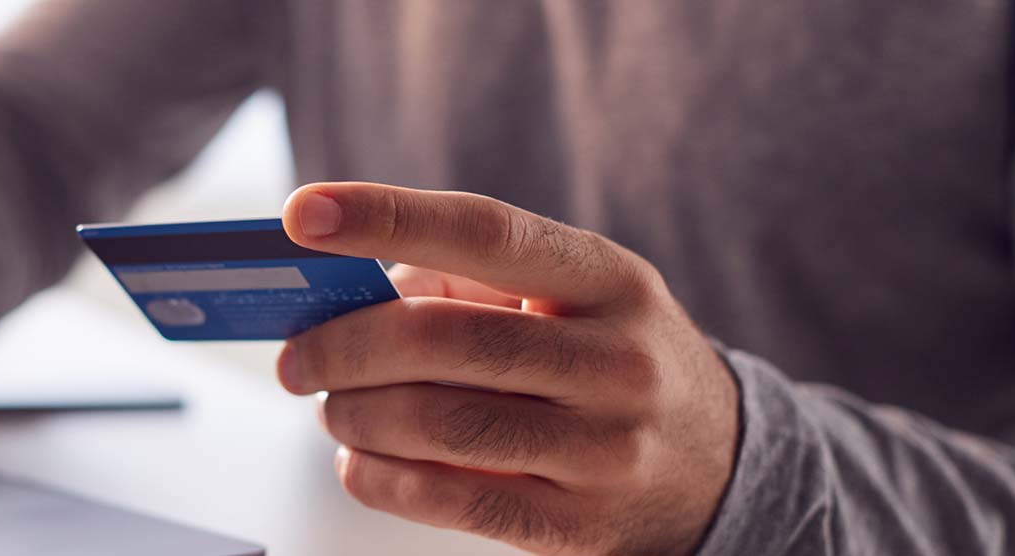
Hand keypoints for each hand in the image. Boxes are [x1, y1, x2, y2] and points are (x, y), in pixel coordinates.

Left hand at [278, 183, 737, 554]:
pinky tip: (360, 460)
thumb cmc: (604, 362)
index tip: (302, 214)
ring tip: (332, 409)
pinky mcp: (581, 524)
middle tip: (297, 360)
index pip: (485, 231)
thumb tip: (347, 296)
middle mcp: (616, 359)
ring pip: (438, 424)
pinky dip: (380, 479)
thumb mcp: (568, 299)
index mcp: (607, 277)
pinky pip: (451, 500)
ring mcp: (607, 449)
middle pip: (442, 339)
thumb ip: (463, 282)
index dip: (387, 216)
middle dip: (342, 348)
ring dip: (356, 416)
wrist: (717, 468)